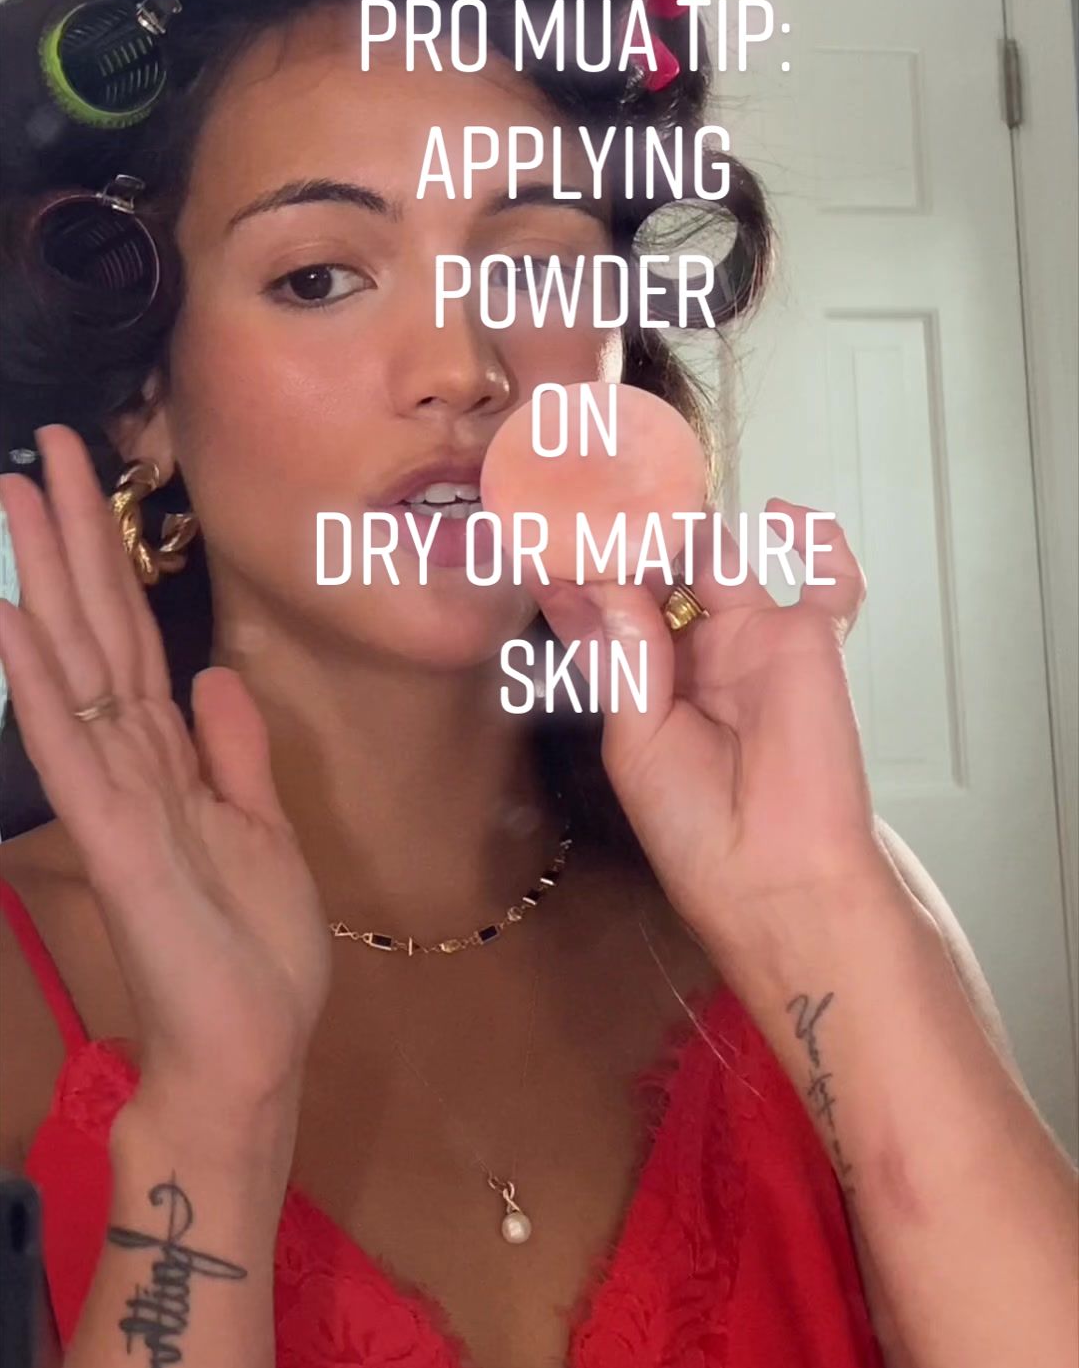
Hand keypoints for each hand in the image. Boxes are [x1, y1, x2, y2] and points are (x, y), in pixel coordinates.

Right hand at [0, 425, 330, 1112]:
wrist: (249, 1053)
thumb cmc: (251, 953)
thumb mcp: (260, 829)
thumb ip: (233, 753)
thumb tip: (215, 677)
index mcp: (168, 757)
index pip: (131, 635)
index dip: (113, 557)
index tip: (89, 481)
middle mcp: (131, 761)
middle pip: (96, 629)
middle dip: (70, 537)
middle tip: (40, 449)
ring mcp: (117, 796)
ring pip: (73, 666)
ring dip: (42, 581)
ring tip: (12, 498)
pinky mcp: (116, 840)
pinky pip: (73, 749)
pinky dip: (40, 684)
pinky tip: (11, 620)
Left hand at [538, 500, 886, 958]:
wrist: (777, 876)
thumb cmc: (698, 830)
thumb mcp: (635, 741)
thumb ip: (625, 657)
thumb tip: (607, 583)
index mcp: (649, 684)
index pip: (609, 611)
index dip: (578, 574)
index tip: (536, 533)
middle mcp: (699, 656)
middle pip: (662, 573)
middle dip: (631, 537)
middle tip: (596, 491)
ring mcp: (755, 642)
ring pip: (723, 558)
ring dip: (691, 525)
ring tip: (654, 491)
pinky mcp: (813, 642)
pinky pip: (831, 579)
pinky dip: (818, 540)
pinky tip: (783, 517)